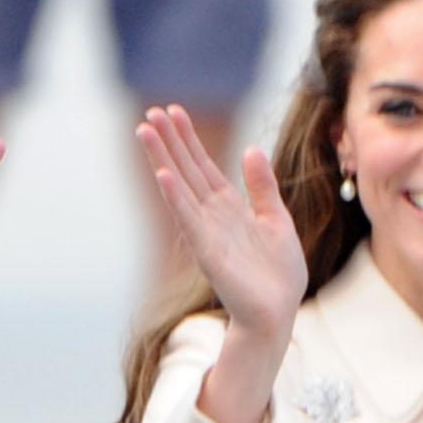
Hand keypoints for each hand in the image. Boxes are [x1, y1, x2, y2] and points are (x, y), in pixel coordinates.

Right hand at [135, 103, 306, 341]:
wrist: (278, 312)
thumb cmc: (278, 273)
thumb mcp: (276, 218)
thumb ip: (262, 186)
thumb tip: (250, 149)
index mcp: (229, 207)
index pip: (203, 164)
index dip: (188, 138)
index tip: (173, 110)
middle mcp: (212, 216)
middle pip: (185, 169)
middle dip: (168, 140)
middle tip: (150, 111)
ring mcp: (206, 232)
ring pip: (180, 187)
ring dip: (161, 158)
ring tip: (144, 131)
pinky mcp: (208, 251)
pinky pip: (188, 219)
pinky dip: (175, 197)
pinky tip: (163, 175)